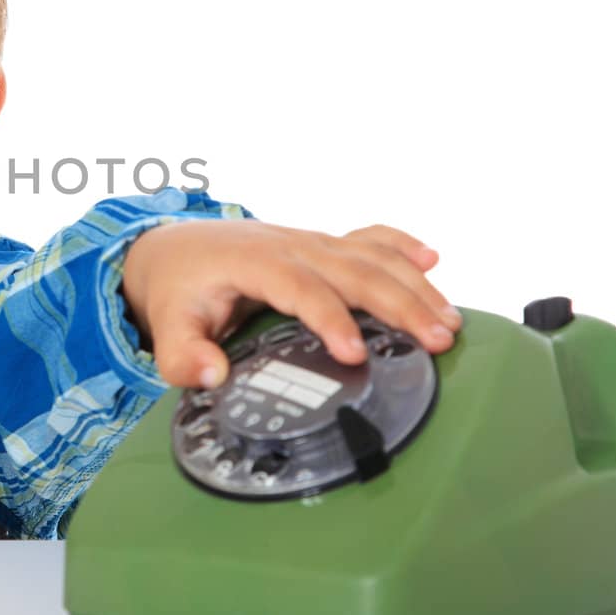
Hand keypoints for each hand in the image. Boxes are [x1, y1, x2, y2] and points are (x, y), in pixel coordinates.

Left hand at [120, 219, 461, 389]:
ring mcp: (310, 242)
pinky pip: (368, 239)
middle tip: (436, 341)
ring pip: (371, 256)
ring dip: (414, 286)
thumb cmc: (178, 287)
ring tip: (449, 322)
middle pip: (353, 269)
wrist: (174, 248)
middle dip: (398, 304)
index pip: (300, 287)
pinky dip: (401, 247)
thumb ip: (181, 355)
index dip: (330, 318)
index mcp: (253, 262)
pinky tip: (432, 259)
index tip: (355, 353)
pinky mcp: (322, 246)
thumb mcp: (167, 325)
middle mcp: (290, 245)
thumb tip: (210, 375)